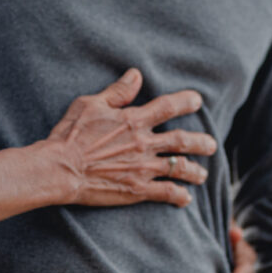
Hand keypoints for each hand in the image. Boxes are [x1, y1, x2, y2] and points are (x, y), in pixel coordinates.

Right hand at [46, 68, 214, 206]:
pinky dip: (179, 195)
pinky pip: (166, 192)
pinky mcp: (137, 189)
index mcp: (133, 120)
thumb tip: (136, 75)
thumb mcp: (90, 104)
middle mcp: (143, 143)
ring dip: (195, 171)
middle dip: (201, 142)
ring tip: (203, 175)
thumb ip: (117, 92)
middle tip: (212, 145)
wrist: (60, 169)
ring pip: (179, 168)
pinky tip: (185, 198)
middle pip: (182, 141)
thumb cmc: (70, 135)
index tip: (198, 101)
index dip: (186, 102)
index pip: (168, 107)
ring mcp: (142, 167)